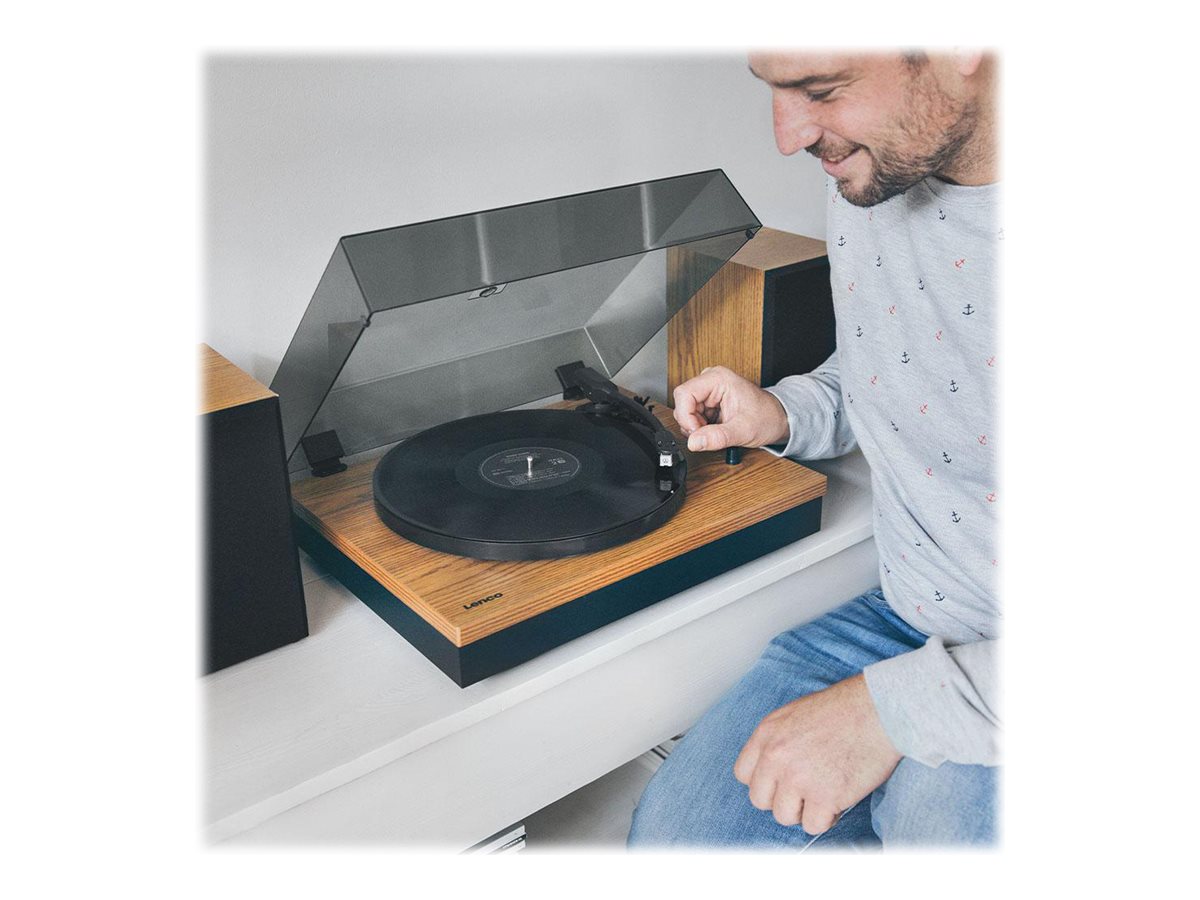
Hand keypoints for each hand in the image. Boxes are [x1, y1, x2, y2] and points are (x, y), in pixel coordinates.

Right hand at [672, 366, 789, 451]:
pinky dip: (701, 427)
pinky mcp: (708, 400)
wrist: (778, 419)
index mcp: (718, 378)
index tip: (696, 433)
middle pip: (682, 403)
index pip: (684, 394)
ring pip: (686, 411)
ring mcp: (709, 390)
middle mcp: (711, 380)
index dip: (686, 417)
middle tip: (709, 434)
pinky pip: (693, 415)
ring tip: (717, 431)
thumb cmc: (767, 418)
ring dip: (696, 427)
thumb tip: (694, 442)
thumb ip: (717, 437)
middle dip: (692, 424)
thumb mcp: (743, 430)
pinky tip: (716, 429)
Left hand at [733, 674, 901, 832]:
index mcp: (767, 734)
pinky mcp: (825, 796)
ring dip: (804, 810)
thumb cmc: (843, 709)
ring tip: (823, 793)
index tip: (781, 781)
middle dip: (782, 798)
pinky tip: (838, 800)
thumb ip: (777, 741)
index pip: (743, 774)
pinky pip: (814, 825)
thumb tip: (770, 769)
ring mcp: (799, 778)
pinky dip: (827, 818)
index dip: (764, 781)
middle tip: (804, 790)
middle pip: (760, 800)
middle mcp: (776, 757)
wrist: (878, 710)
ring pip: (784, 816)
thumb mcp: (794, 714)